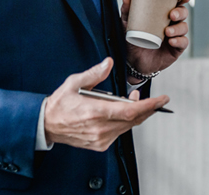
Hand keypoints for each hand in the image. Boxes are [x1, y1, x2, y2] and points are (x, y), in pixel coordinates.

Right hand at [41, 58, 169, 151]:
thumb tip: (108, 63)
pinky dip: (125, 123)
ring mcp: (100, 138)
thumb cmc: (60, 104)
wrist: (46, 125)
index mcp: (94, 112)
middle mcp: (99, 128)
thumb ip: (94, 74)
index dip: (149, 106)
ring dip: (136, 114)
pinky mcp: (100, 145)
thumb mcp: (73, 83)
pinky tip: (121, 113)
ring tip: (133, 101)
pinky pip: (120, 133)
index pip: (130, 111)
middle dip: (147, 108)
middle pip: (134, 120)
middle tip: (153, 99)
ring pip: (128, 127)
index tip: (162, 99)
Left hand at [122, 0, 191, 80]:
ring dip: (178, 28)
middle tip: (172, 15)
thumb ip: (127, 11)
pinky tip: (171, 41)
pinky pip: (183, 42)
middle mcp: (171, 23)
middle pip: (183, 13)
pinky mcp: (176, 49)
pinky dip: (179, 41)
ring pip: (184, 27)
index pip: (176, 2)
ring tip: (167, 31)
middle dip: (180, 12)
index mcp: (162, 14)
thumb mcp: (128, 24)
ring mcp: (175, 36)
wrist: (133, 61)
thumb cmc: (132, 40)